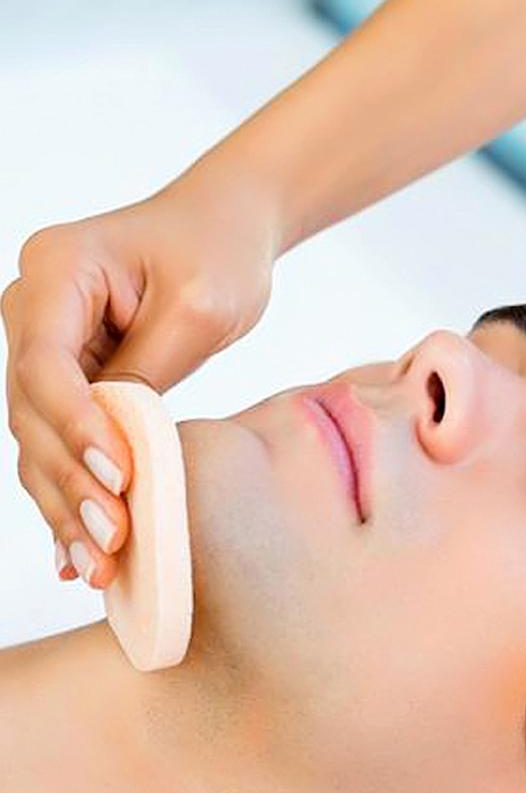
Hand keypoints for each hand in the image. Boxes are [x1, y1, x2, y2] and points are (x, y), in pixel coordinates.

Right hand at [2, 162, 278, 588]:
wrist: (225, 228)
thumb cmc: (218, 251)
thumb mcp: (198, 307)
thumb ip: (150, 370)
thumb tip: (120, 445)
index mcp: (55, 271)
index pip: (45, 364)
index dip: (77, 428)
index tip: (120, 476)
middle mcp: (33, 310)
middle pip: (33, 412)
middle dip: (70, 482)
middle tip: (112, 540)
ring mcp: (46, 347)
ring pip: (40, 439)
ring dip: (67, 504)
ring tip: (99, 564)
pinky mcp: (71, 380)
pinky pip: (61, 443)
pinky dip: (72, 494)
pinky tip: (78, 552)